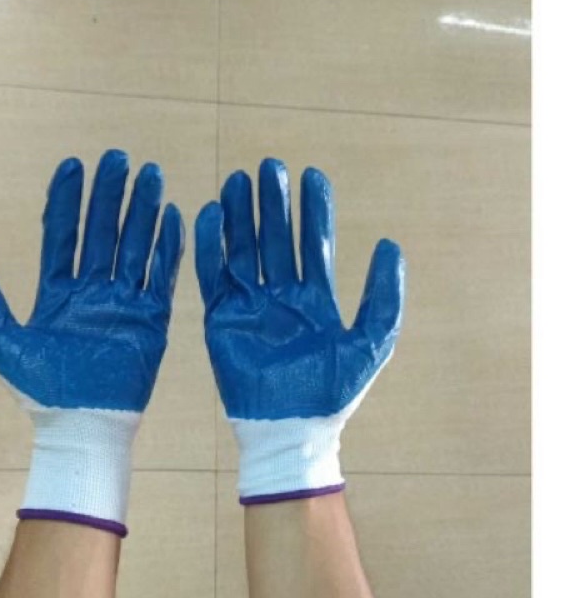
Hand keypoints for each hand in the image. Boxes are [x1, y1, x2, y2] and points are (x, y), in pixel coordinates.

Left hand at [0, 149, 183, 411]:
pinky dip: (169, 247)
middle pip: (102, 231)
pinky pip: (162, 276)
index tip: (72, 164)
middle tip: (118, 157)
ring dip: (142, 210)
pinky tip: (174, 216)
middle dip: (109, 194)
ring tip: (151, 175)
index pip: (62, 234)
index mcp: (56, 291)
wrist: (80, 426)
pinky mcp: (151, 318)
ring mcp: (123, 302)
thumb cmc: (39, 388)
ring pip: (135, 245)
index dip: (66, 200)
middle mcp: (91, 290)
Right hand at [195, 158, 403, 502]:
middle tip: (269, 168)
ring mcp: (250, 304)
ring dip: (240, 216)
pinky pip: (212, 276)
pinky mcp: (222, 317)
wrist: (290, 429)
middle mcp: (281, 295)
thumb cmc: (332, 392)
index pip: (314, 243)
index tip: (312, 175)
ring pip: (243, 249)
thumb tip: (388, 244)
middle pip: (276, 239)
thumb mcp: (370, 342)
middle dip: (273, 204)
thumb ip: (383, 296)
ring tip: (237, 180)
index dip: (313, 210)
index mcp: (315, 299)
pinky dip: (209, 246)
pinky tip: (209, 215)